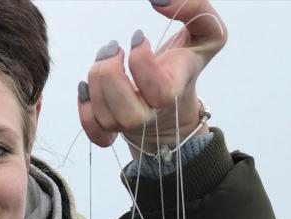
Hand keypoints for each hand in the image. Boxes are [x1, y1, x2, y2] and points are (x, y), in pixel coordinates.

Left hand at [78, 0, 225, 158]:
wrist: (175, 102)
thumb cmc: (185, 61)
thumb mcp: (206, 32)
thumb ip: (195, 7)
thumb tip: (158, 1)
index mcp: (175, 90)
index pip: (160, 91)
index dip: (142, 62)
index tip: (138, 38)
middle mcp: (152, 114)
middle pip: (128, 114)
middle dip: (111, 75)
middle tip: (113, 48)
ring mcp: (132, 126)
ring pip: (107, 119)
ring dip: (96, 84)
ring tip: (104, 58)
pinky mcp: (115, 130)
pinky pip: (96, 133)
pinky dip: (85, 112)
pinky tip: (86, 88)